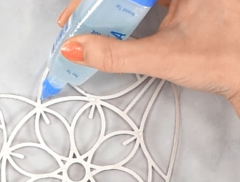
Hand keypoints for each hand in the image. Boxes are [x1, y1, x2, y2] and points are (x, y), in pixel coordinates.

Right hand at [57, 0, 239, 114]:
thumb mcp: (162, 57)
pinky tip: (117, 28)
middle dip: (96, 7)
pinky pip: (147, 1)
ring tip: (94, 29)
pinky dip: (127, 13)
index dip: (89, 1)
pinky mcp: (185, 2)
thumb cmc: (229, 59)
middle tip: (79, 25)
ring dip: (110, 10)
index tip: (73, 16)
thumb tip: (77, 49)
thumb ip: (114, 54)